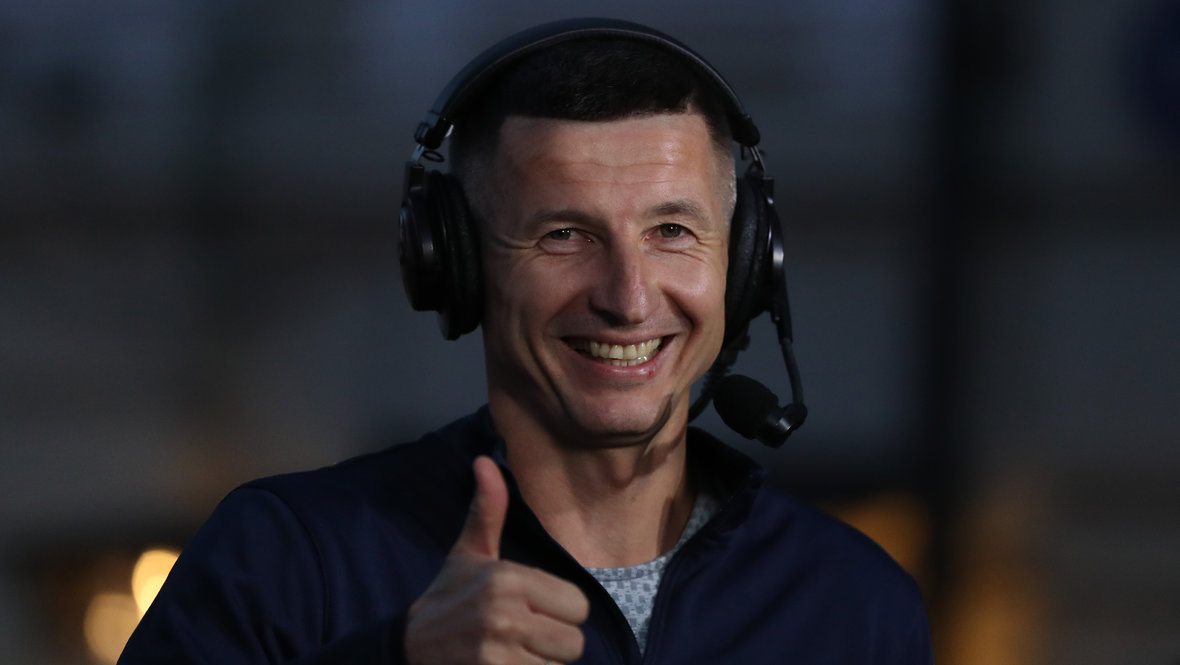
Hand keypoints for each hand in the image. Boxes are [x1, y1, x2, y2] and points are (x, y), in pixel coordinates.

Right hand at [405, 456, 589, 664]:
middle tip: (523, 635)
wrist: (409, 645)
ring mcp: (498, 652)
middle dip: (553, 642)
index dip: (561, 612)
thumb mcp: (469, 552)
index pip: (579, 606)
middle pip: (574, 642)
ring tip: (513, 651)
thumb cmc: (450, 596)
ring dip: (541, 663)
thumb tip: (485, 460)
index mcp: (508, 579)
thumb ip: (487, 509)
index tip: (534, 610)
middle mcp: (505, 615)